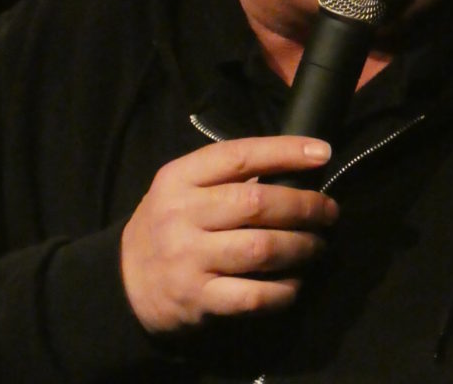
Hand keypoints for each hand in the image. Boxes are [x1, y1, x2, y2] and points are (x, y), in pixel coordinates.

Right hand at [120, 136, 337, 332]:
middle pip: (257, 204)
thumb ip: (227, 175)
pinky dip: (285, 289)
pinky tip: (297, 281)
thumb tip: (297, 166)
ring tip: (319, 244)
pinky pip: (254, 296)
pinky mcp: (198, 301)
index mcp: (180, 177)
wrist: (123, 283)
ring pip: (262, 249)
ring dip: (302, 246)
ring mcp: (189, 260)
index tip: (323, 153)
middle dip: (305, 205)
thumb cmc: (168, 223)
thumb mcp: (183, 187)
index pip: (239, 156)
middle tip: (329, 211)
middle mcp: (182, 215)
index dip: (285, 151)